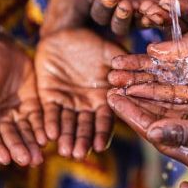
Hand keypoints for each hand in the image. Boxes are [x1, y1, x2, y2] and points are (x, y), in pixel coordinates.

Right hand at [0, 41, 45, 166]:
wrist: (0, 47)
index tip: (5, 159)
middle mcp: (1, 118)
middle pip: (10, 137)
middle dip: (19, 149)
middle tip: (28, 161)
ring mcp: (18, 112)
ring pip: (26, 132)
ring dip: (32, 145)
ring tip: (39, 157)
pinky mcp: (33, 104)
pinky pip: (38, 120)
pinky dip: (42, 129)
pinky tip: (48, 139)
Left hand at [35, 29, 123, 159]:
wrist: (65, 33)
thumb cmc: (92, 42)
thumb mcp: (112, 53)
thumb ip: (123, 67)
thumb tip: (138, 79)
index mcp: (103, 97)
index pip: (104, 119)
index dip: (101, 133)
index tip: (99, 146)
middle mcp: (86, 103)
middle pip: (85, 126)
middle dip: (82, 140)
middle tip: (78, 154)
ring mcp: (67, 101)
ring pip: (67, 123)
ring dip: (66, 137)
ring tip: (65, 151)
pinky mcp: (48, 96)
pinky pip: (49, 112)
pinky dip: (49, 123)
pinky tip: (49, 134)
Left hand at [107, 85, 187, 173]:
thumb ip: (184, 135)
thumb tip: (151, 131)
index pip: (153, 133)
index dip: (132, 115)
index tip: (112, 98)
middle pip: (153, 119)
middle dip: (132, 103)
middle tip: (109, 86)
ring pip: (162, 106)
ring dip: (142, 92)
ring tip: (121, 79)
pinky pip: (175, 96)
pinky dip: (160, 85)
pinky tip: (147, 74)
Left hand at [142, 0, 187, 27]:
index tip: (173, 4)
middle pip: (185, 26)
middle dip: (167, 18)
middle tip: (152, 9)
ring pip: (172, 20)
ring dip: (158, 14)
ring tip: (145, 5)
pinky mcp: (178, 9)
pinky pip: (165, 10)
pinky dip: (154, 7)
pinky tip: (141, 1)